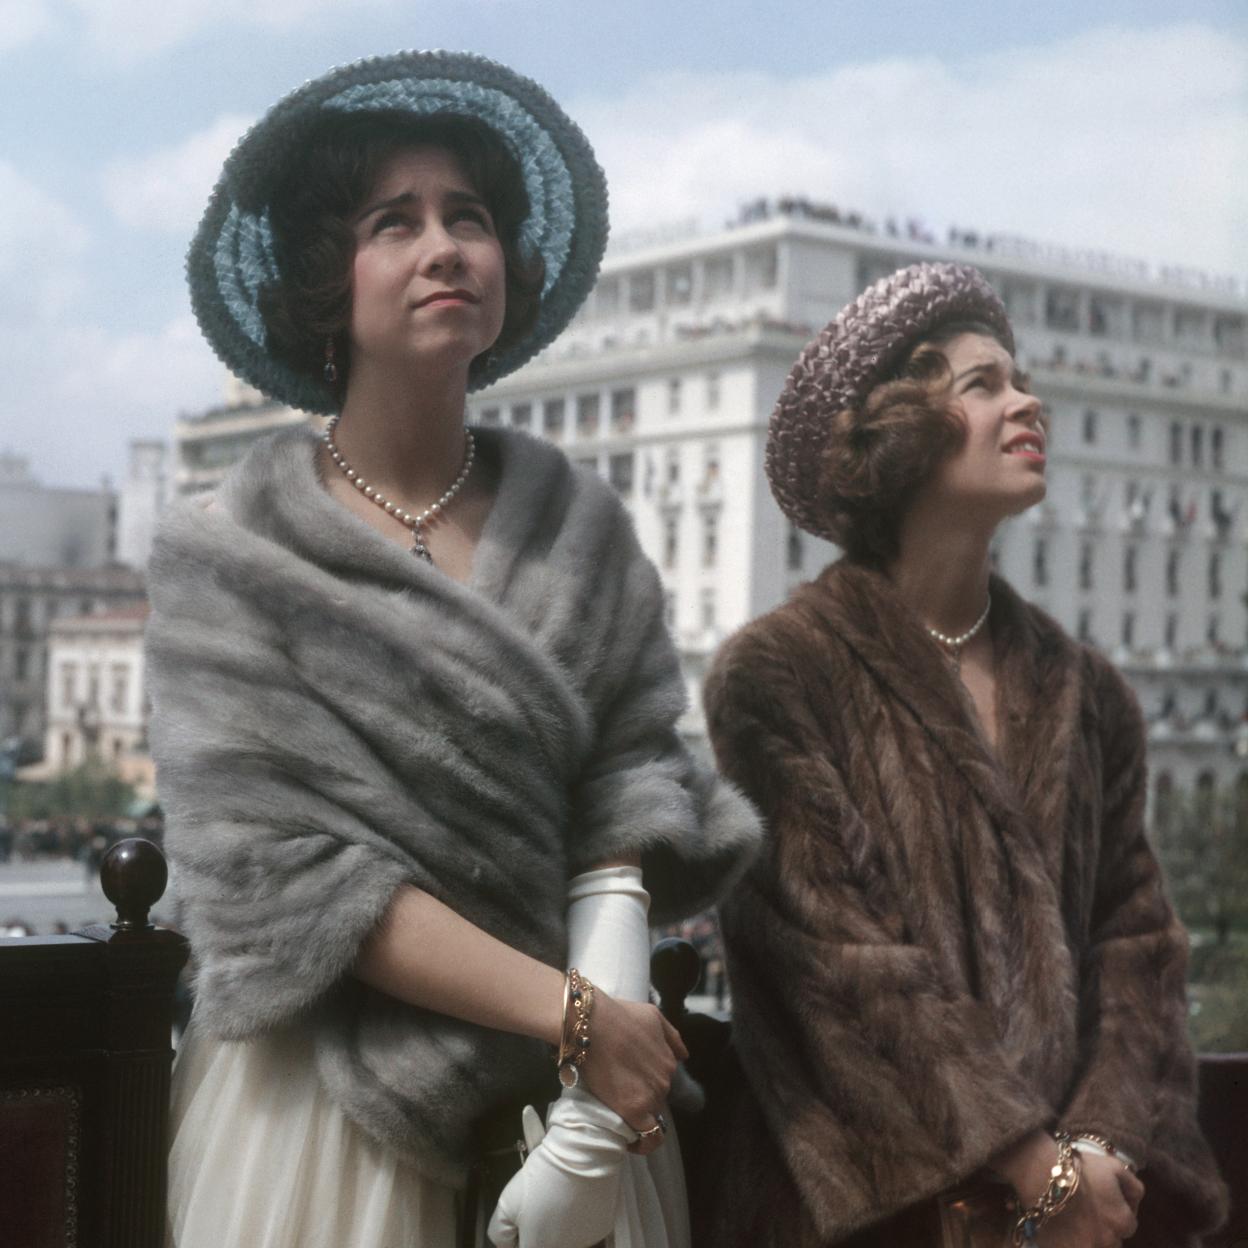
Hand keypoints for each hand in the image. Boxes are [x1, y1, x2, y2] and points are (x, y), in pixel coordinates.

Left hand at [487, 1087, 633, 1247]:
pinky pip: (585, 1226)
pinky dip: (580, 1215)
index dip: (520, 1235)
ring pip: (566, 1237)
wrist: (581, 1153)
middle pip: (546, 1243)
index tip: (521, 1218)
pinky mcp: (603, 1227)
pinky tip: (576, 1195)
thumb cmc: (541, 1177)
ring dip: (560, 1223)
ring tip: (559, 1194)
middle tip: (540, 1202)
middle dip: (540, 1228)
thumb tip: (508, 1243)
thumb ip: (501, 1232)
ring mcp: (586, 1241)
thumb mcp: (506, 1203)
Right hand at [577, 990, 686, 1131]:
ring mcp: (651, 1096)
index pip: (664, 1081)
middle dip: (641, 1095)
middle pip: (657, 1098)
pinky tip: (630, 1142)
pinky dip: (641, 1144)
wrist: (591, 1024)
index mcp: (670, 1061)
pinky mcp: (634, 1110)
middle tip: (619, 1089)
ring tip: (616, 1108)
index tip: (633, 1082)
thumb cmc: (618, 1015)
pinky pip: (647, 1138)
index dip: (648, 1082)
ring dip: (637, 1115)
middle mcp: (665, 1081)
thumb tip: (684, 1056)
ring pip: (650, 1116)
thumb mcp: (652, 1016)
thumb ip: (671, 1037)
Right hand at [1040, 1152, 1143, 1247]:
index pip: (1129, 1224)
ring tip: (1074, 1221)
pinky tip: (1062, 1230)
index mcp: (1123, 1222)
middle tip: (1088, 1211)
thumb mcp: (1114, 1167)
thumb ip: (1134, 1187)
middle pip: (1111, 1240)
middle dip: (1104, 1228)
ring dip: (1088, 1237)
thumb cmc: (1081, 1169)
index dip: (1118, 1211)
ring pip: (1093, 1245)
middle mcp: (1108, 1241)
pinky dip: (1069, 1242)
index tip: (1105, 1200)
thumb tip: (1136, 1200)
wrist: (1043, 1175)